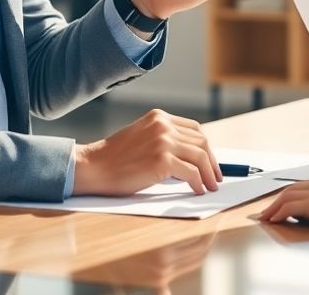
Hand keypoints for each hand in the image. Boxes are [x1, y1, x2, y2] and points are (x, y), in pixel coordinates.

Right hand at [72, 109, 223, 195]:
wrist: (92, 167)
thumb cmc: (114, 158)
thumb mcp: (141, 137)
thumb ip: (163, 139)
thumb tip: (189, 157)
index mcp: (159, 117)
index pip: (194, 129)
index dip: (205, 146)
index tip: (210, 161)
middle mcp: (164, 125)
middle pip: (201, 141)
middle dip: (211, 161)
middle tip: (216, 177)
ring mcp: (164, 141)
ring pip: (200, 156)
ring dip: (208, 174)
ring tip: (210, 186)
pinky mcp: (162, 160)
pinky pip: (191, 173)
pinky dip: (198, 183)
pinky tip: (197, 190)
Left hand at [258, 171, 308, 229]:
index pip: (304, 185)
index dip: (291, 194)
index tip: (282, 203)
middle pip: (291, 188)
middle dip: (276, 200)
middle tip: (267, 210)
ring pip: (286, 196)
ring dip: (273, 207)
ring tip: (265, 217)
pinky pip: (289, 207)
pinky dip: (279, 213)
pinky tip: (274, 220)